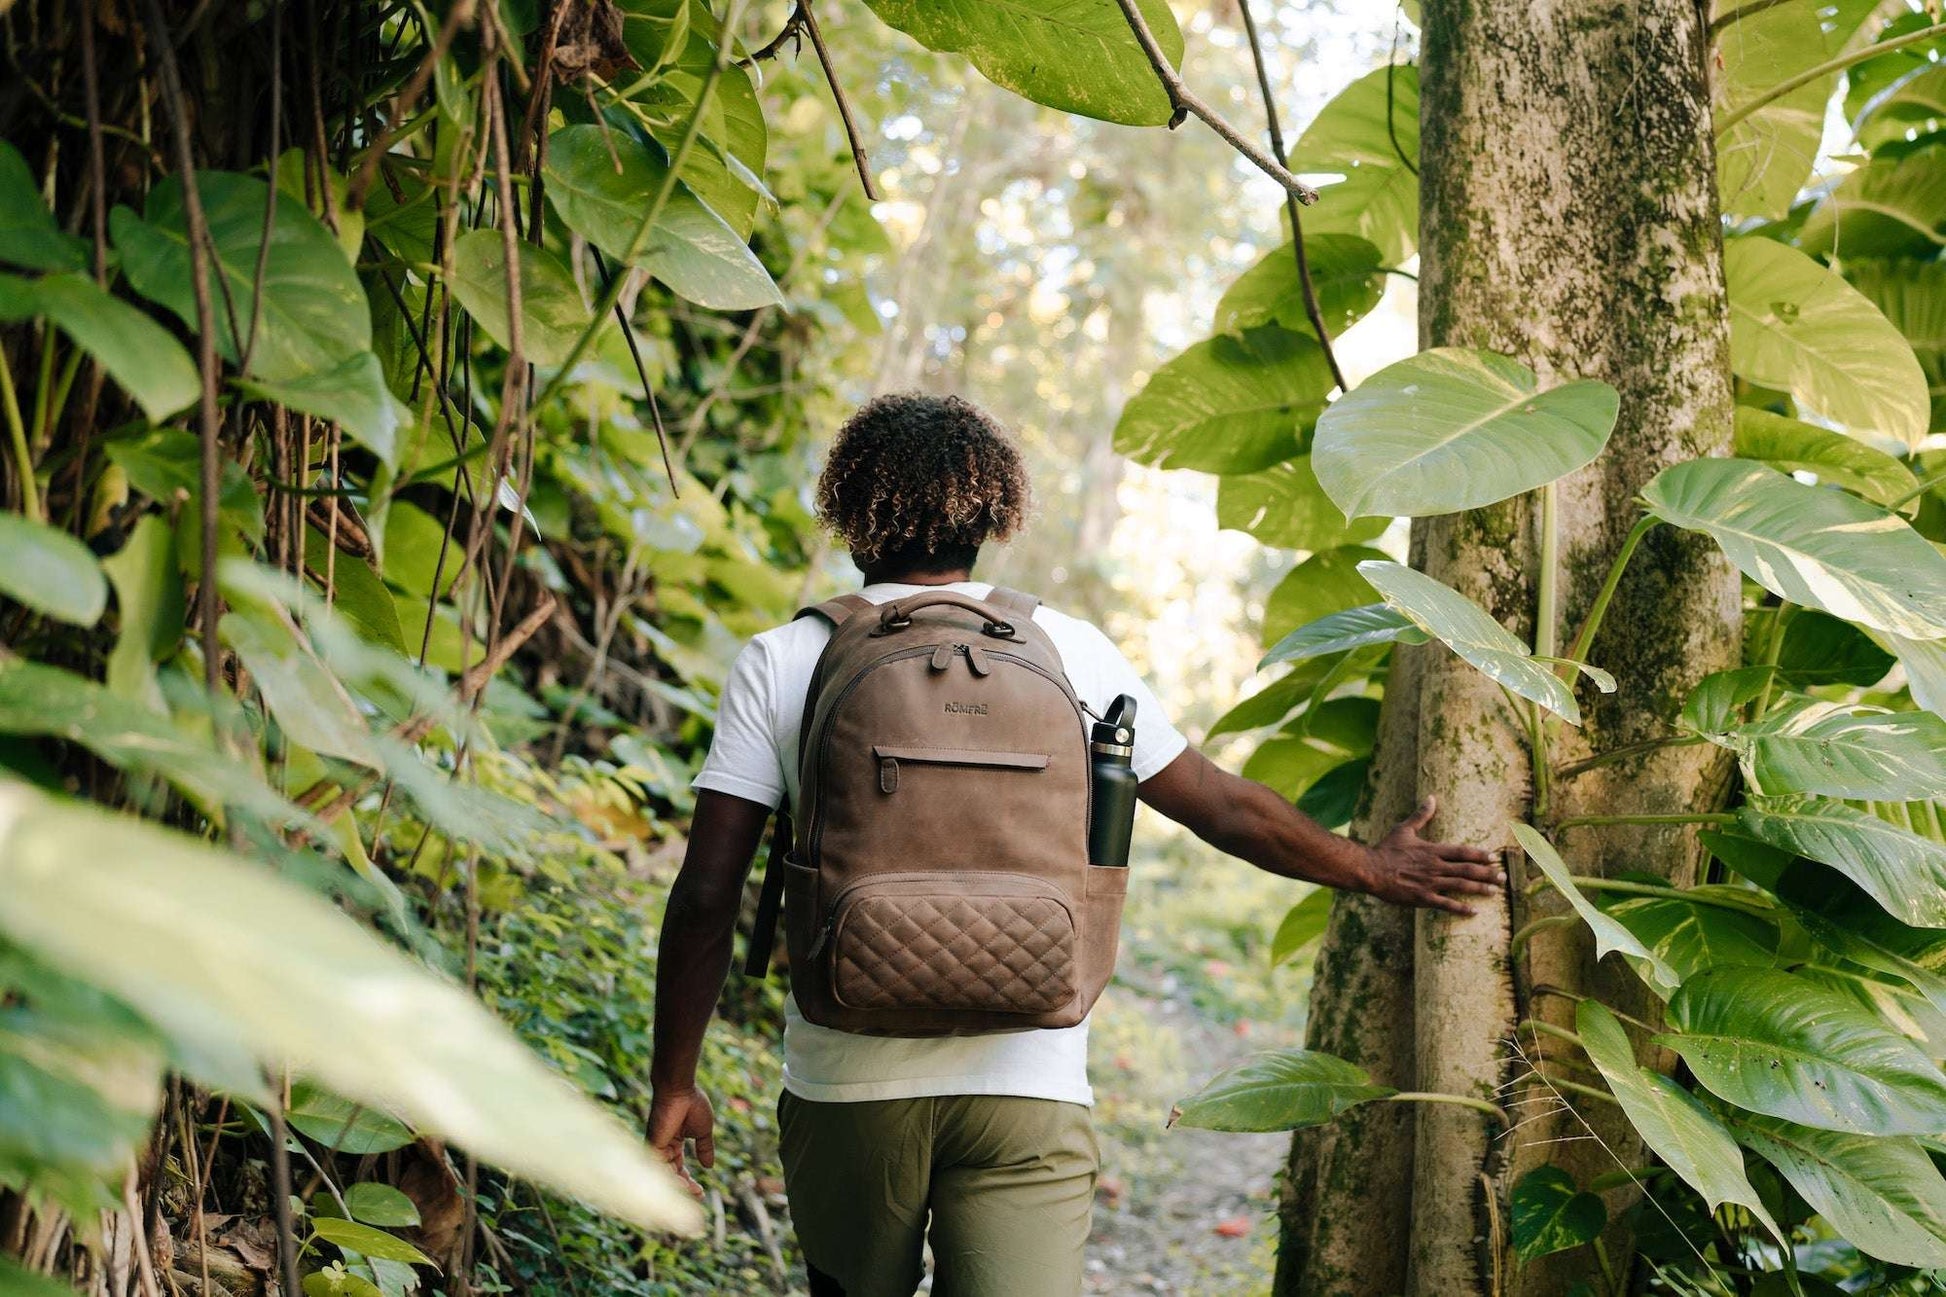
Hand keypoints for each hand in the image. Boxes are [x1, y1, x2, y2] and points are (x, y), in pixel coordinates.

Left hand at [646, 1085, 714, 1194]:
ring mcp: (657, 1147)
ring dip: (680, 1186)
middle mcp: (663, 1148)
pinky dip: (670, 1178)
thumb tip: (709, 1167)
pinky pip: (659, 1167)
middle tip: (699, 1195)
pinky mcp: (653, 1145)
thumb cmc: (692, 1104)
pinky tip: (684, 1185)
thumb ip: (705, 1148)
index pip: (678, 1169)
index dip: (688, 1182)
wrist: (680, 1090)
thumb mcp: (703, 1131)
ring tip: (695, 1192)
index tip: (701, 1192)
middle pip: (671, 1175)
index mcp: (673, 1144)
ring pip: (665, 1175)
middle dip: (685, 1188)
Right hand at [1361, 796, 1505, 915]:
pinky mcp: (1422, 898)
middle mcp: (1435, 866)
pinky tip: (1473, 911)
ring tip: (1495, 892)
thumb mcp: (1404, 829)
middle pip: (1468, 869)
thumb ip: (1421, 815)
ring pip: (1461, 886)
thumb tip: (1431, 797)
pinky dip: (1461, 908)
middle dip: (1488, 873)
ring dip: (1480, 889)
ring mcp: (1430, 883)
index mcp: (1433, 850)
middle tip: (1503, 877)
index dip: (1481, 854)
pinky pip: (1446, 904)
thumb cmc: (1386, 849)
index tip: (1495, 857)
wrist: (1370, 869)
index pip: (1463, 852)